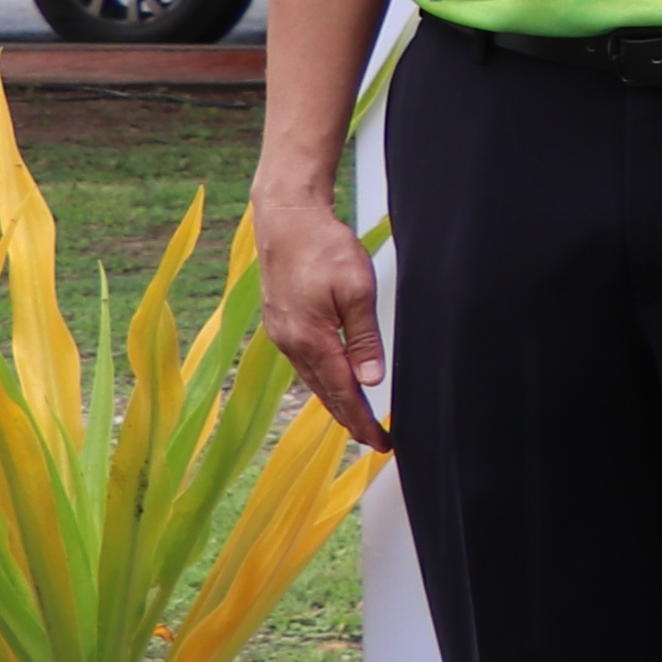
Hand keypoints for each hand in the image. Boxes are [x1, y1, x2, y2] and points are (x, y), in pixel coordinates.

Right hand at [252, 188, 391, 452]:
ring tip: (356, 421)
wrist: (286, 219)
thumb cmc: (323, 248)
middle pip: (325, 392)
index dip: (362, 420)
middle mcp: (291, 344)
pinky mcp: (280, 323)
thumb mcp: (356, 291)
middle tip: (374, 440)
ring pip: (312, 380)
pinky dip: (321, 380)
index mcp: (311, 340)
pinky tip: (332, 383)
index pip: (343, 392)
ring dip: (335, 402)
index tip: (381, 441)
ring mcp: (281, 334)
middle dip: (350, 419)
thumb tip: (370, 380)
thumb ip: (363, 338)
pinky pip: (303, 363)